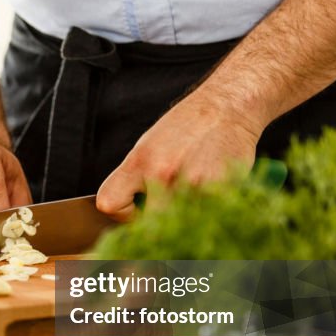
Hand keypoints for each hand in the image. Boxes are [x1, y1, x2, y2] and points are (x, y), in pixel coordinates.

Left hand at [96, 91, 263, 220]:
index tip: (136, 209)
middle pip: (146, 226)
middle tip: (167, 213)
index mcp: (138, 162)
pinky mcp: (218, 191)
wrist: (226, 107)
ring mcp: (190, 185)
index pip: (109, 203)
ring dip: (182, 224)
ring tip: (190, 203)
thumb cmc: (187, 127)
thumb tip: (129, 211)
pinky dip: (206, 216)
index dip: (121, 213)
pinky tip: (209, 198)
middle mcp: (161, 174)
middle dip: (155, 226)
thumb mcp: (148, 146)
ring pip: (177, 227)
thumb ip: (135, 178)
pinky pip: (205, 221)